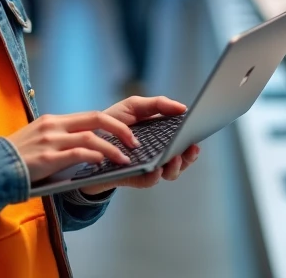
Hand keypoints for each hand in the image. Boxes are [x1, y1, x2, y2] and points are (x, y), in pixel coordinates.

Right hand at [7, 111, 141, 183]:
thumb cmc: (16, 158)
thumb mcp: (39, 141)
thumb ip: (59, 139)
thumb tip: (85, 146)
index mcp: (53, 121)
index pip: (90, 116)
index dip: (113, 124)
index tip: (128, 134)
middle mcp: (53, 126)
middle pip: (96, 119)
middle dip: (120, 130)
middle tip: (135, 142)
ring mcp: (50, 141)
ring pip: (90, 137)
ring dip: (112, 148)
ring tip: (125, 158)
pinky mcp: (46, 158)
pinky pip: (77, 153)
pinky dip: (94, 156)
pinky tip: (104, 163)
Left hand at [80, 95, 201, 195]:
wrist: (87, 137)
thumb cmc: (114, 121)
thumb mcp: (135, 106)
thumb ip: (158, 104)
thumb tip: (183, 108)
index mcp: (161, 139)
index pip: (183, 144)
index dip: (192, 141)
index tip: (198, 134)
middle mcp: (157, 155)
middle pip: (181, 161)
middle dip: (189, 157)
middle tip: (191, 148)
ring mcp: (146, 168)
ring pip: (169, 173)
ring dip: (175, 167)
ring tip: (175, 157)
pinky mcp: (133, 178)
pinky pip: (148, 181)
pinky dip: (155, 176)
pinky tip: (157, 168)